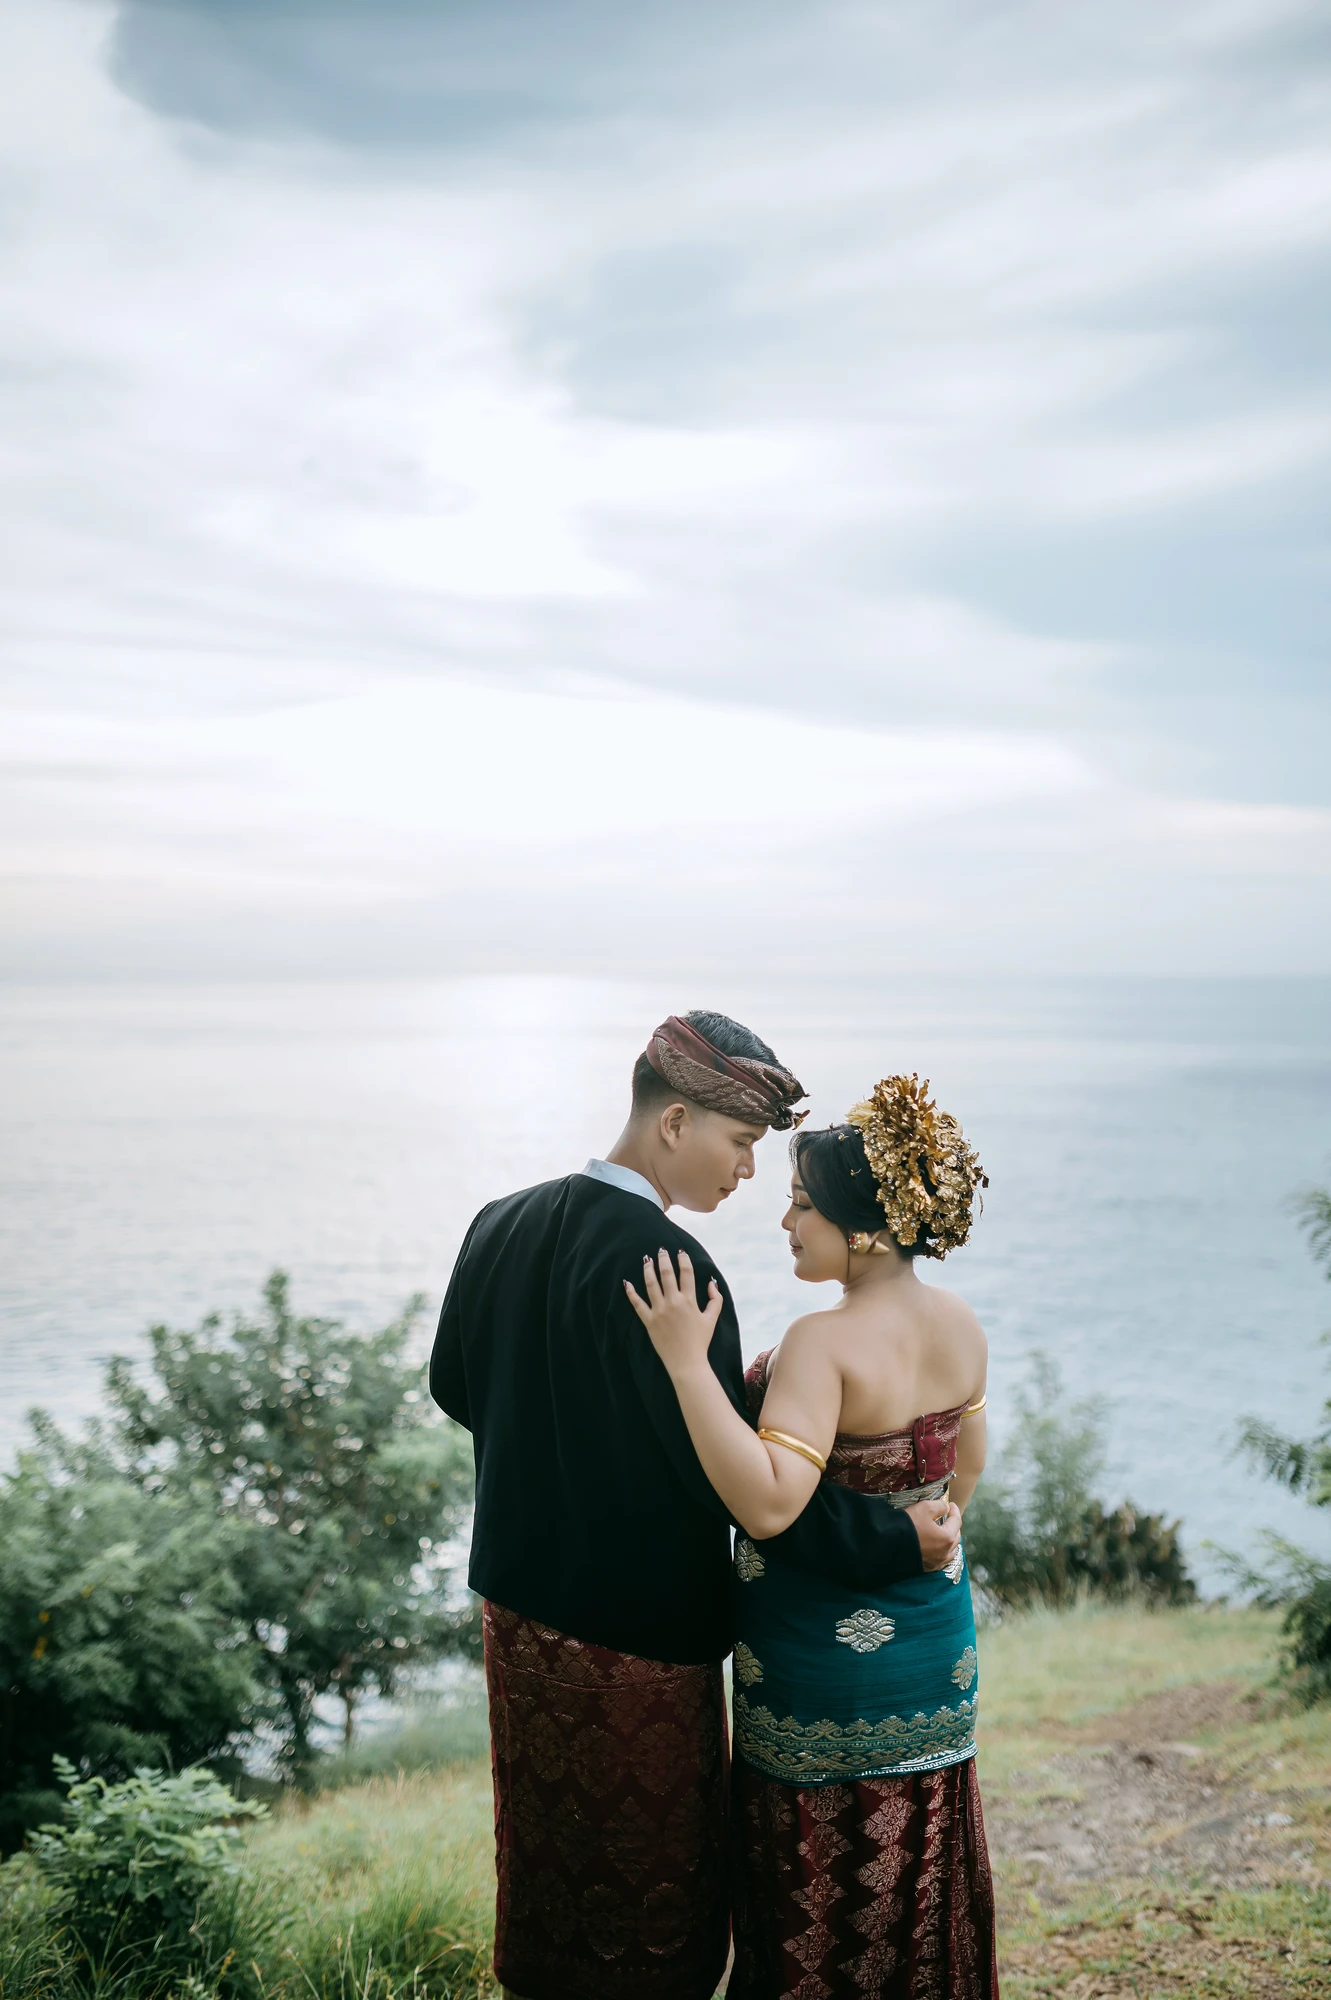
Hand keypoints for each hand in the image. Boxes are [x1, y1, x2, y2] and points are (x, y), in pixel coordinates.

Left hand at [624, 1248, 723, 1376]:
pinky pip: (637, 1304)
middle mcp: (673, 1302)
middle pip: (667, 1273)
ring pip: (651, 1284)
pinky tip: (627, 1282)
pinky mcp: (649, 1321)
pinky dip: (631, 1293)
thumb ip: (715, 1299)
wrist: (687, 1362)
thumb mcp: (712, 1319)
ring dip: (648, 1269)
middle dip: (664, 1259)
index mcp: (689, 1300)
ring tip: (646, 1260)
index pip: (686, 1273)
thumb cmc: (700, 1341)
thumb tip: (712, 1284)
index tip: (680, 1252)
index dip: (683, 1260)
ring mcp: (659, 1311)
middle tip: (661, 1250)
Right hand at [907, 1498, 961, 1572]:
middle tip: (949, 1517)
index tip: (951, 1504)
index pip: (956, 1522)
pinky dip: (944, 1552)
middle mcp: (945, 1552)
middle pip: (956, 1537)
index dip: (954, 1511)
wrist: (890, 1544)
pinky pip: (942, 1560)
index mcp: (947, 1537)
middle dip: (954, 1526)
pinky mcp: (928, 1568)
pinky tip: (938, 1549)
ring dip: (951, 1541)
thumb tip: (946, 1508)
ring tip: (946, 1534)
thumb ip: (939, 1506)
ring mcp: (937, 1562)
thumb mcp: (925, 1508)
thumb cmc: (909, 1525)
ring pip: (951, 1552)